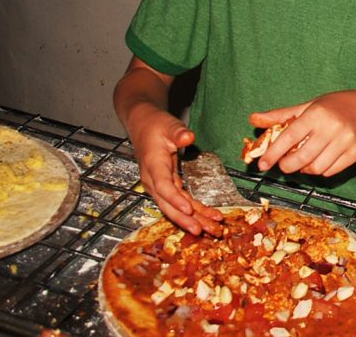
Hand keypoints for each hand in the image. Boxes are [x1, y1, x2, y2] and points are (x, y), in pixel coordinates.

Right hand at [126, 106, 221, 235]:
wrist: (143, 125)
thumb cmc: (156, 125)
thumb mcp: (168, 125)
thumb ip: (178, 133)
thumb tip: (188, 138)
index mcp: (153, 164)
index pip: (163, 186)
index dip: (175, 199)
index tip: (189, 209)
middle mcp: (153, 179)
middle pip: (167, 204)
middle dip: (184, 219)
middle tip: (201, 230)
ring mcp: (159, 185)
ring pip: (174, 207)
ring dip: (193, 219)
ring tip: (211, 229)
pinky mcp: (167, 185)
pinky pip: (180, 201)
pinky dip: (194, 210)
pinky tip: (208, 218)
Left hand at [250, 90, 355, 176]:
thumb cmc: (333, 107)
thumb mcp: (307, 106)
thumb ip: (280, 116)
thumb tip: (253, 119)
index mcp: (317, 114)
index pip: (289, 137)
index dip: (273, 153)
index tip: (262, 164)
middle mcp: (332, 127)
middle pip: (301, 158)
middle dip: (287, 166)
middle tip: (284, 164)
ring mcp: (345, 141)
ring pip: (315, 168)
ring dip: (304, 169)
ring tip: (303, 161)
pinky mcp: (355, 153)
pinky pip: (330, 172)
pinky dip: (319, 171)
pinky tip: (319, 160)